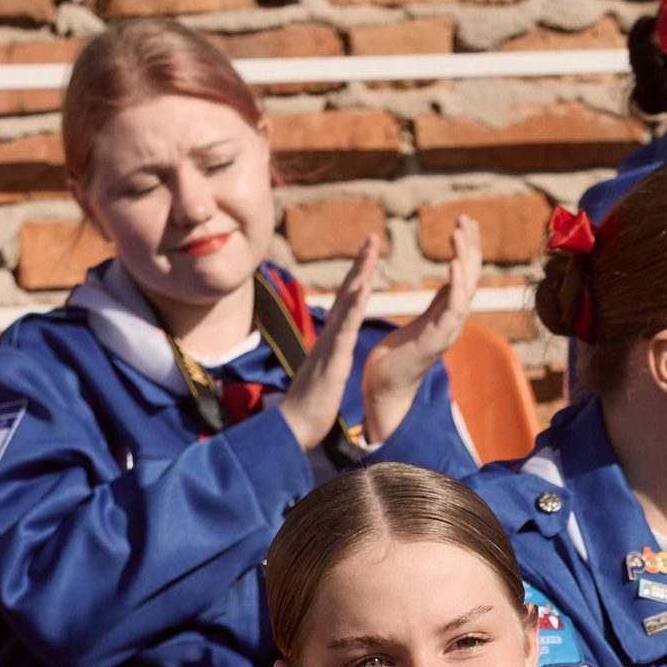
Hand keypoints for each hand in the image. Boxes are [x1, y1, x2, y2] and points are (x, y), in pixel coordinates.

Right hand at [278, 240, 381, 455]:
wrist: (294, 429)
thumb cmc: (310, 407)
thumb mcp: (325, 376)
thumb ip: (330, 358)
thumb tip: (334, 351)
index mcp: (332, 342)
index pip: (347, 303)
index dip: (358, 277)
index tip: (369, 254)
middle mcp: (330, 338)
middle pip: (346, 294)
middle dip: (360, 264)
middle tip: (373, 237)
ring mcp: (329, 347)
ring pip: (346, 305)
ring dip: (358, 275)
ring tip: (370, 251)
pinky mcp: (332, 361)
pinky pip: (345, 330)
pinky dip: (354, 307)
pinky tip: (364, 289)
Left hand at [360, 216, 480, 448]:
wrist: (383, 391)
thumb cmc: (395, 359)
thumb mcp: (420, 322)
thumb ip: (436, 305)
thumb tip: (446, 286)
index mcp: (446, 314)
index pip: (463, 275)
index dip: (466, 248)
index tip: (463, 221)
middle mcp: (452, 321)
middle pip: (470, 277)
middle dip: (470, 246)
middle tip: (466, 217)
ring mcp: (447, 331)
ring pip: (465, 288)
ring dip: (464, 258)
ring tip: (459, 230)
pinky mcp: (436, 339)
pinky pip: (453, 308)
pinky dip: (456, 284)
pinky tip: (454, 262)